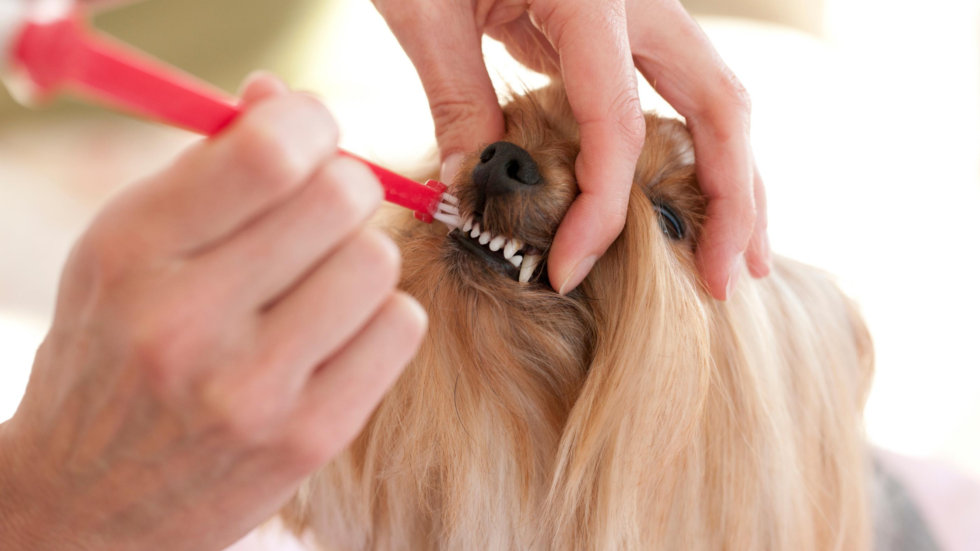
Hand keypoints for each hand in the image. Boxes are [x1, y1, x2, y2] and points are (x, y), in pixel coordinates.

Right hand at [0, 75, 425, 550]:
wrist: (89, 502)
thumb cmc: (115, 351)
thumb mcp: (126, 246)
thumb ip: (207, 166)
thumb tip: (284, 96)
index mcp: (133, 253)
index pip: (269, 152)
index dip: (311, 124)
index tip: (309, 137)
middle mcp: (188, 323)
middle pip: (341, 199)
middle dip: (340, 187)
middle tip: (320, 211)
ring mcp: (253, 391)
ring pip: (378, 262)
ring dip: (359, 258)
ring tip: (317, 284)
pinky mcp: (309, 439)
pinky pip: (400, 329)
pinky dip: (379, 318)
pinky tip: (335, 335)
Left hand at [373, 0, 770, 298]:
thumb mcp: (426, 8)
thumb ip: (456, 96)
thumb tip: (474, 187)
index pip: (618, 125)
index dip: (601, 211)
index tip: (565, 270)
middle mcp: (640, 2)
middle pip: (720, 106)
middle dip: (732, 200)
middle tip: (725, 281)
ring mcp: (644, 14)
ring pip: (717, 102)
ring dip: (736, 182)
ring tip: (738, 258)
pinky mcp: (628, 30)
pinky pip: (680, 97)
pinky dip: (695, 155)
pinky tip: (693, 203)